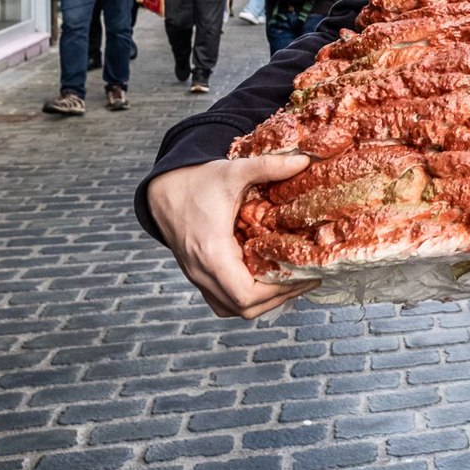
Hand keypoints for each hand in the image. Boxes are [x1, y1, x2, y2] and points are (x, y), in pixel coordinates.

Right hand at [146, 155, 319, 318]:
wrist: (164, 188)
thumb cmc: (197, 181)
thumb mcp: (234, 171)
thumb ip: (268, 166)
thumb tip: (305, 160)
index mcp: (212, 252)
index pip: (246, 294)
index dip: (280, 292)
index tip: (306, 275)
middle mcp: (202, 271)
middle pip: (244, 308)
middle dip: (279, 298)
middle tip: (306, 279)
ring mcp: (198, 276)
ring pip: (232, 309)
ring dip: (263, 303)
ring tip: (291, 283)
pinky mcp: (199, 275)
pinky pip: (222, 301)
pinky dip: (246, 299)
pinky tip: (267, 283)